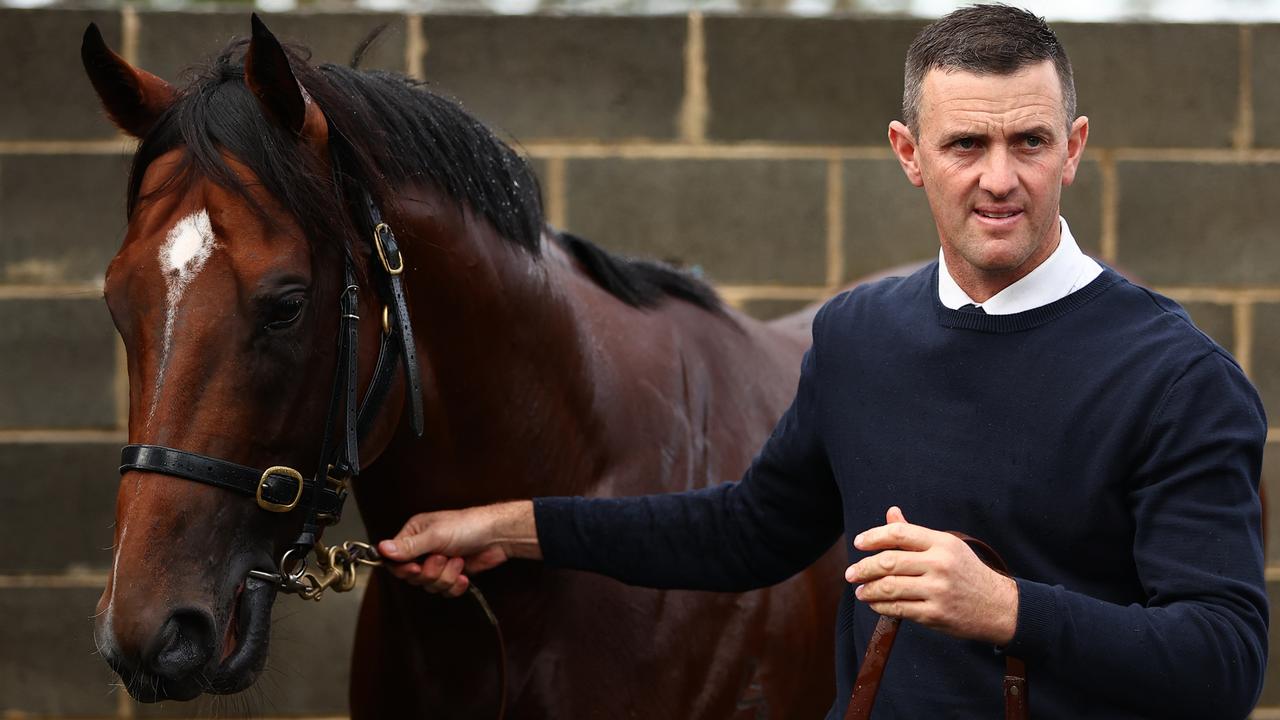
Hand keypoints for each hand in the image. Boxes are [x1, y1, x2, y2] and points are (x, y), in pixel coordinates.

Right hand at [377, 500, 539, 596]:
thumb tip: (381, 549)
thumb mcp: (435, 535)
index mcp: (414, 535)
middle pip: (412, 577)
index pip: (396, 560)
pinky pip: (445, 591)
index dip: (405, 568)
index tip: (416, 568)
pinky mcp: (452, 575)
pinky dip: (456, 584)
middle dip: (430, 572)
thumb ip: (409, 546)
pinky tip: (464, 573)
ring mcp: (438, 563)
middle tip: (442, 558)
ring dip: (446, 576)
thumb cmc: (467, 526)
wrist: (497, 536)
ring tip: (458, 560)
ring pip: (429, 585)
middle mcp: (423, 550)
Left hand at [844, 506, 1018, 644]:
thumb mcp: (947, 547)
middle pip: (889, 562)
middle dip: (863, 568)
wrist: (998, 606)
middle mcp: (939, 564)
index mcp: (941, 543)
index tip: (859, 543)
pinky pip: (898, 608)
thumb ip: (915, 533)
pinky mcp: (935, 613)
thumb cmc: (968, 573)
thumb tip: (891, 512)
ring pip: (889, 587)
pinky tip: (875, 604)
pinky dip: (880, 606)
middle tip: (850, 573)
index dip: (873, 536)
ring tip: (860, 590)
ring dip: (868, 589)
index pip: (899, 533)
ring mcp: (937, 590)